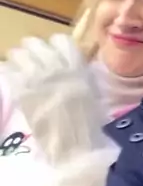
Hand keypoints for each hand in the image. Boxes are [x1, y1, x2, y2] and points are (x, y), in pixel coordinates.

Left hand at [5, 34, 109, 164]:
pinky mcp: (21, 91)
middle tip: (30, 61)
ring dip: (17, 59)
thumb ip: (79, 74)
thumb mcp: (90, 91)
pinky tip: (10, 78)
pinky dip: (8, 72)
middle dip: (31, 51)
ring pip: (17, 53)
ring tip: (18, 68)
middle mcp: (55, 66)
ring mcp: (36, 77)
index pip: (59, 40)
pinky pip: (8, 71)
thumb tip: (70, 65)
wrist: (73, 145)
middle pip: (34, 42)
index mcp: (76, 65)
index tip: (51, 54)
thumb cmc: (87, 122)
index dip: (52, 46)